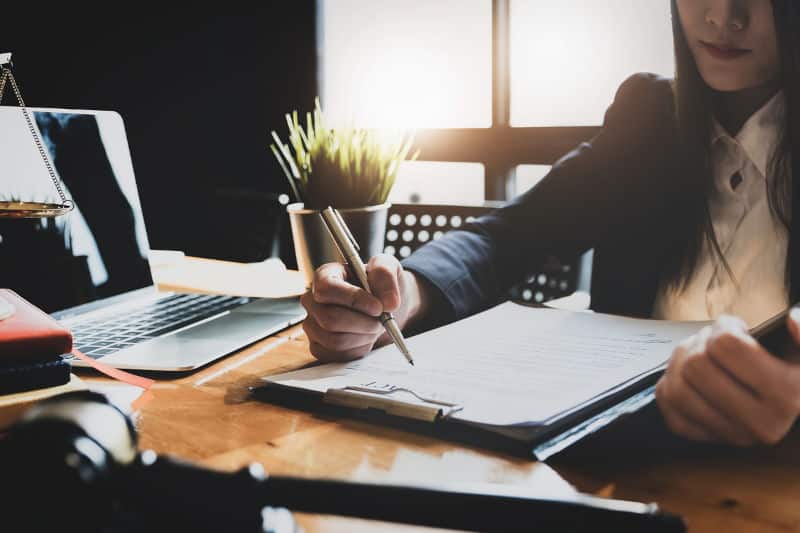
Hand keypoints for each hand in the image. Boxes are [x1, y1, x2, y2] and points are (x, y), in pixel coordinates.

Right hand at [301, 254, 427, 361]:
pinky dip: (359, 349)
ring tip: (376, 327)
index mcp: (325, 276)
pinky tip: (366, 337)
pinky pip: (337, 356)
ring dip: (363, 336)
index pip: (327, 289)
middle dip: (363, 323)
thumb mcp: (388, 267)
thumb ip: (385, 275)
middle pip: (330, 319)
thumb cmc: (380, 285)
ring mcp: (313, 326)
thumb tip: (388, 302)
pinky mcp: (319, 347)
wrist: (384, 306)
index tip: (378, 307)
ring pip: (335, 340)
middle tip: (382, 321)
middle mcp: (313, 301)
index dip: (353, 299)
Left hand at [655, 313, 799, 445]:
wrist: (785, 403)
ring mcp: (729, 435)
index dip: (725, 327)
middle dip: (701, 342)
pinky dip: (670, 380)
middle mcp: (760, 424)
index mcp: (787, 396)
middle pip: (696, 364)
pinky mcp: (702, 437)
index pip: (726, 345)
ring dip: (681, 360)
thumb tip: (791, 319)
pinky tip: (688, 374)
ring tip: (699, 352)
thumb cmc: (791, 369)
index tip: (736, 328)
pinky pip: (666, 401)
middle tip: (713, 340)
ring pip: (677, 384)